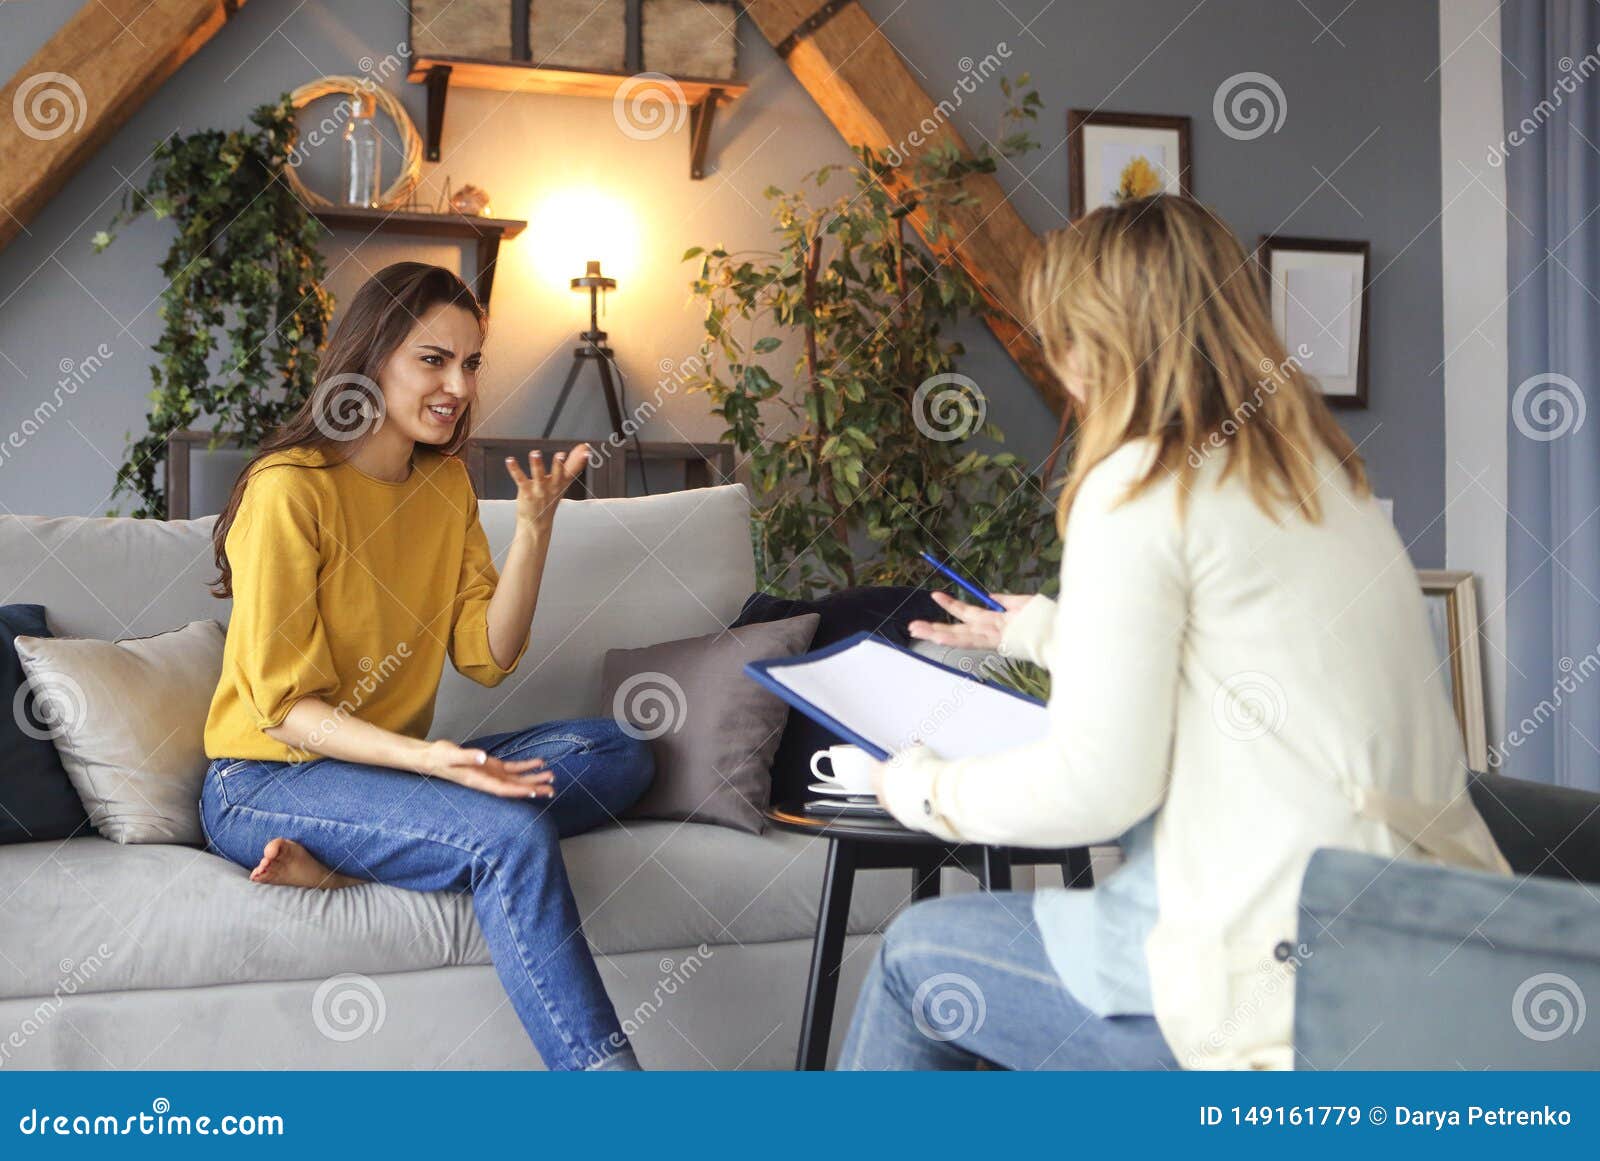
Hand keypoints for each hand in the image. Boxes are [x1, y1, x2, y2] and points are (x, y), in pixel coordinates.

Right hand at [414, 739, 553, 798]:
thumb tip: (482, 757)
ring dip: (534, 778)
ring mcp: (491, 774)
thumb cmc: (439, 757)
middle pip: (514, 787)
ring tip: (551, 776)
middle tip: (552, 789)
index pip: (502, 789)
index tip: (533, 792)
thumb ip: (467, 756)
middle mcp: (487, 781)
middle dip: (533, 788)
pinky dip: (526, 766)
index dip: (517, 791)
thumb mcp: (451, 755)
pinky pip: (512, 768)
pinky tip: (539, 764)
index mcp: (478, 780)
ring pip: (516, 779)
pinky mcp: (492, 767)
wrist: (432, 757)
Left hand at [505, 444, 589, 529]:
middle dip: (559, 464)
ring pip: (539, 475)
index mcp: (563, 482)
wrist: (537, 522)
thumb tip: (584, 448)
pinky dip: (515, 469)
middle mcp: (552, 486)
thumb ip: (573, 463)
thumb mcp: (564, 481)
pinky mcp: (526, 492)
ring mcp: (539, 490)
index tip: (586, 450)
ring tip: (535, 453)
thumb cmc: (549, 498)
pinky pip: (520, 479)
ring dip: (537, 464)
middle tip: (561, 455)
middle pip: (558, 474)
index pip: (573, 470)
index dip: (580, 460)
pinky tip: (511, 460)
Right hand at [907, 591, 1035, 650]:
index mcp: (996, 621)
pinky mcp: (997, 641)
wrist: (1062, 633)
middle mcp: (990, 630)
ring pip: (959, 635)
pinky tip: (938, 637)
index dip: (951, 604)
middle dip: (934, 628)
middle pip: (957, 629)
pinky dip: (953, 639)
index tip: (935, 594)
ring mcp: (992, 636)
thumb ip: (1006, 600)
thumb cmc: (1047, 619)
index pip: (968, 613)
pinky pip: (971, 640)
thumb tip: (990, 597)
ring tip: (917, 631)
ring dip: (937, 633)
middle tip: (913, 626)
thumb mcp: (1024, 603)